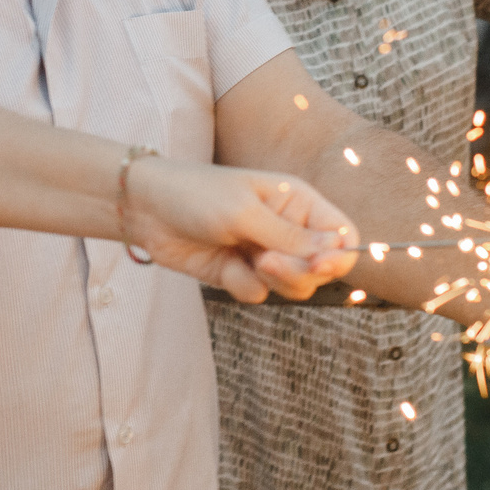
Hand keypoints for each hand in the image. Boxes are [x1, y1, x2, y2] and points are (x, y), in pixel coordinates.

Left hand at [122, 160, 358, 301]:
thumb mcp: (245, 212)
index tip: (321, 265)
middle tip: (266, 260)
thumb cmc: (197, 194)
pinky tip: (224, 265)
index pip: (342, 235)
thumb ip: (291, 236)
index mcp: (298, 202)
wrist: (147, 210)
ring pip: (294, 288)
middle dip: (298, 271)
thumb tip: (338, 250)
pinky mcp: (242, 274)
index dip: (340, 256)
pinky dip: (243, 285)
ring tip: (248, 259)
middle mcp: (288, 229)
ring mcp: (265, 254)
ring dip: (273, 280)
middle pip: (321, 269)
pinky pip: (259, 294)